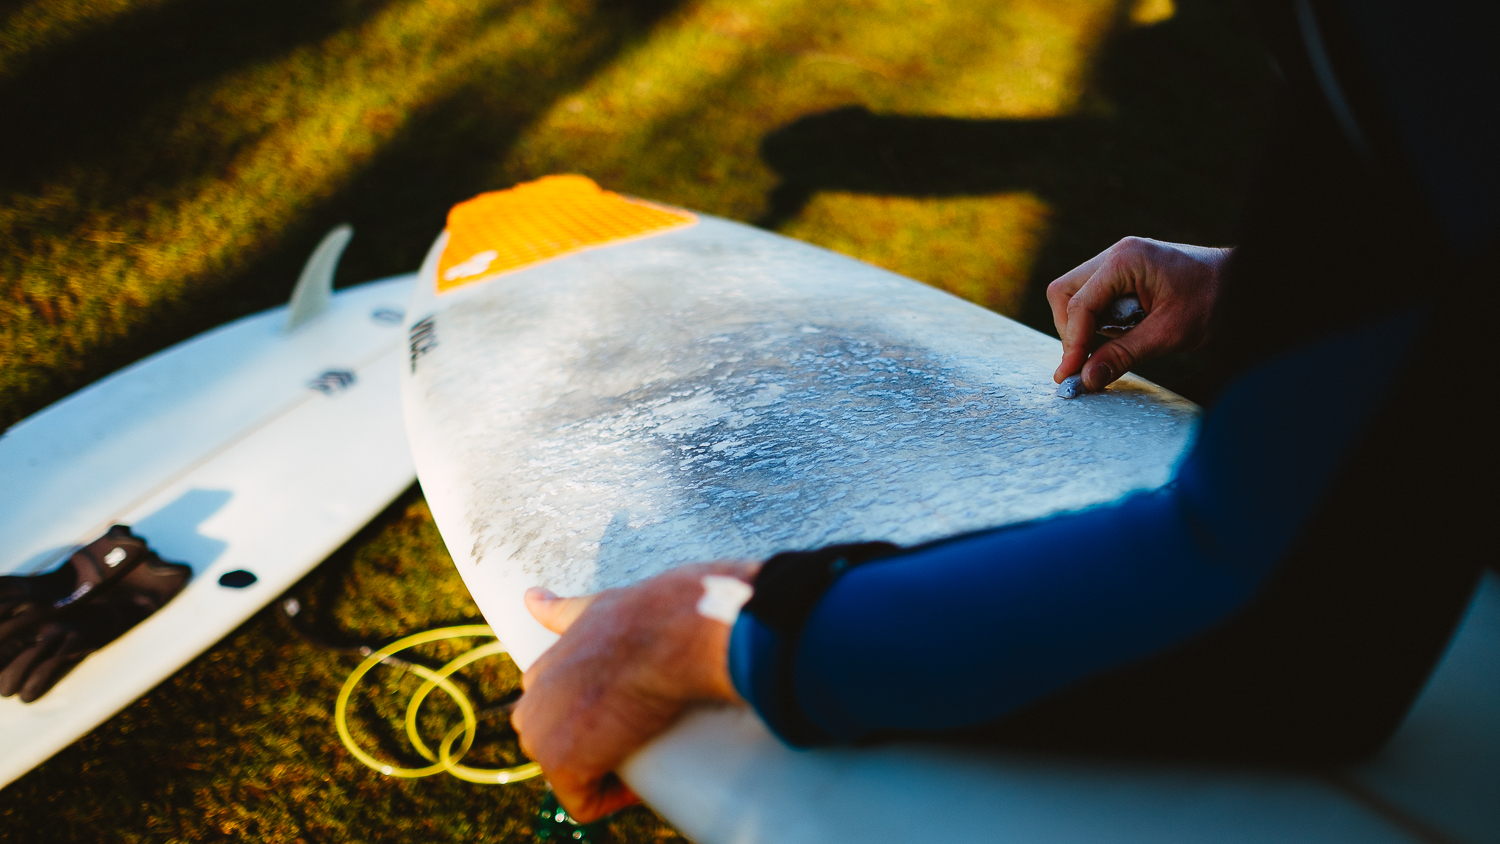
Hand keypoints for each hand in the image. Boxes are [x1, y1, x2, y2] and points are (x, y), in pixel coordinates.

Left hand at [512, 561, 758, 822]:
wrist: (670, 633)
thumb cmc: (644, 617)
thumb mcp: (591, 609)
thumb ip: (559, 609)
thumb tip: (530, 597)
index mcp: (539, 670)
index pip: (555, 711)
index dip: (594, 721)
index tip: (630, 718)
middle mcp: (530, 703)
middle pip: (560, 745)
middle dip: (597, 749)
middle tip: (641, 736)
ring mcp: (542, 736)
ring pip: (570, 774)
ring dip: (604, 775)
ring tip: (643, 755)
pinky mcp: (564, 766)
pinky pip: (583, 804)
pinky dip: (612, 801)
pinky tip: (639, 785)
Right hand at [1047, 237, 1230, 390]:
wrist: (1243, 282)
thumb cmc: (1214, 300)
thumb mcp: (1168, 334)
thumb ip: (1123, 355)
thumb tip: (1086, 379)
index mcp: (1125, 260)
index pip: (1080, 304)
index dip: (1072, 343)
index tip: (1070, 375)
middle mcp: (1116, 254)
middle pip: (1065, 293)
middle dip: (1071, 330)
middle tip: (1085, 362)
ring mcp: (1119, 261)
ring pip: (1075, 295)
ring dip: (1085, 326)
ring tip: (1115, 345)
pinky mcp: (1125, 273)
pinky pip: (1095, 297)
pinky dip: (1099, 321)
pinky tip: (1123, 333)